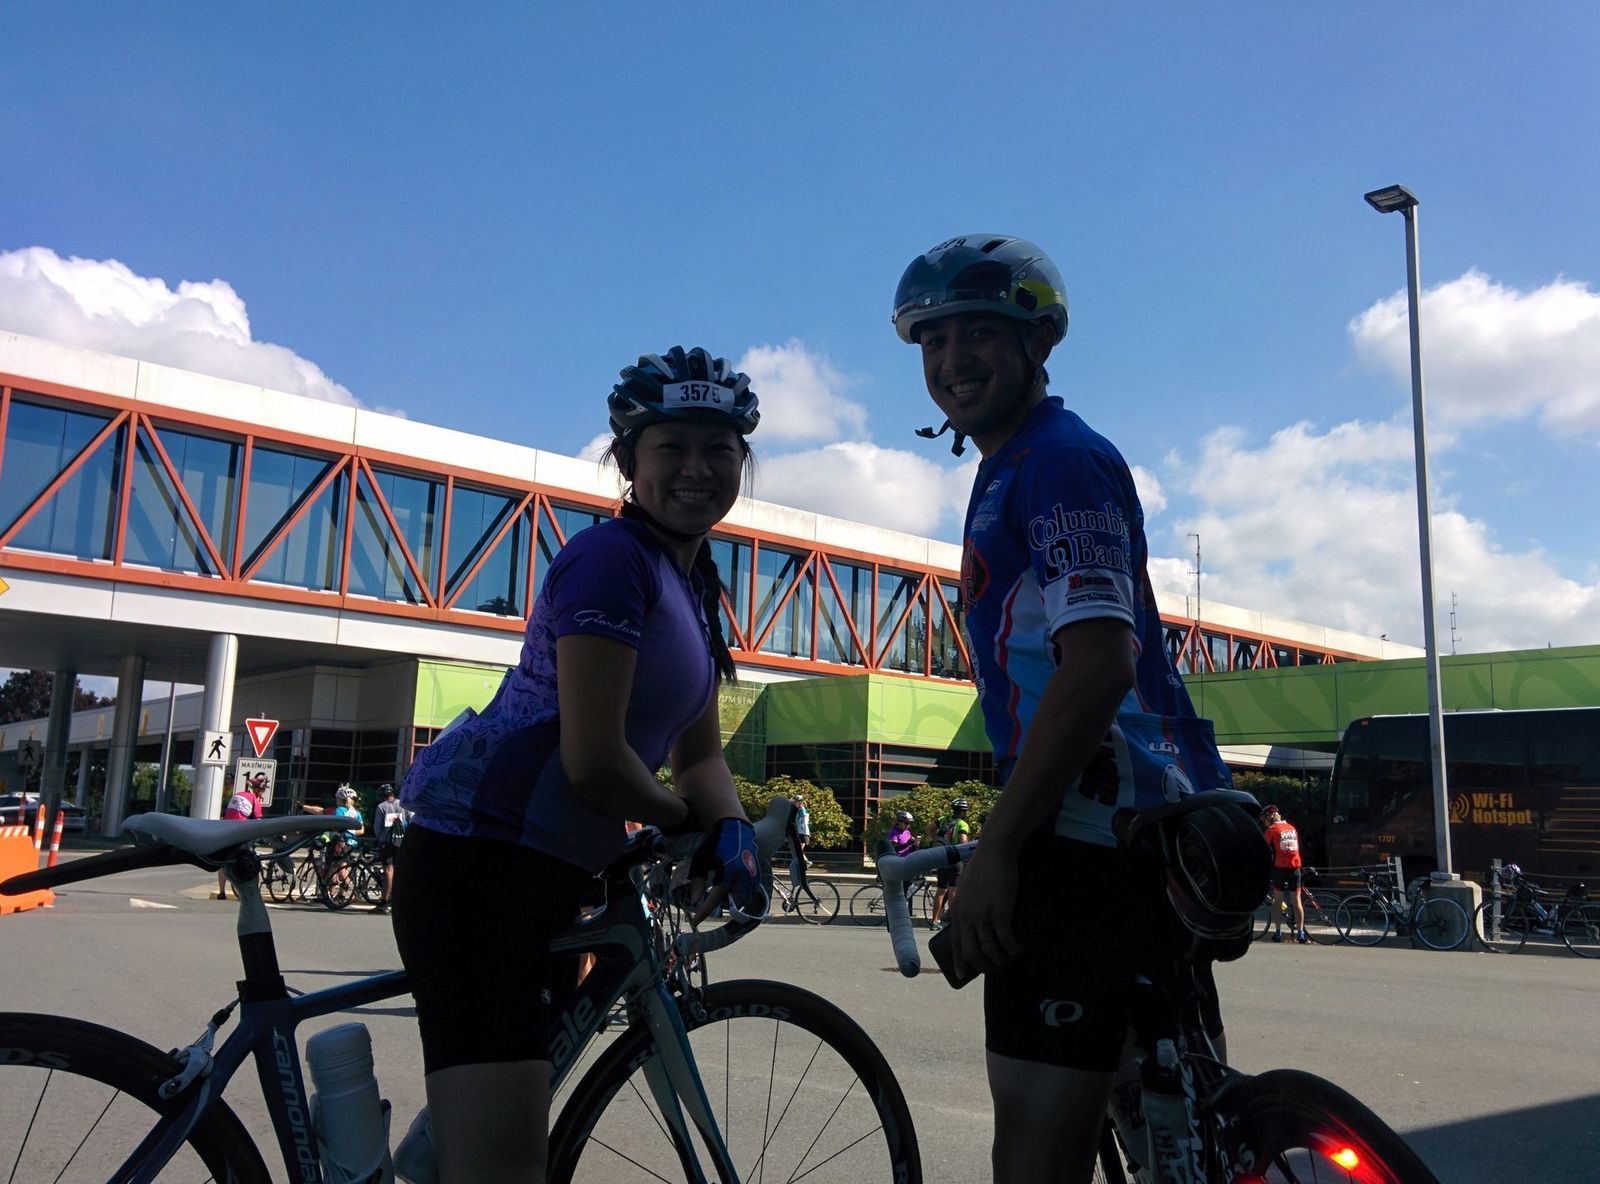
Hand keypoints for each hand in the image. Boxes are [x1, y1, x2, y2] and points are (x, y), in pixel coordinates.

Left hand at [690, 818, 766, 921]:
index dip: (704, 911)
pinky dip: (744, 893)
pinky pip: (752, 890)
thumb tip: (694, 901)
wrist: (735, 829)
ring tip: (726, 891)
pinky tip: (736, 886)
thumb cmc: (715, 844)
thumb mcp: (702, 860)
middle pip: (734, 901)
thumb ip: (698, 881)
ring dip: (735, 899)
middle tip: (714, 898)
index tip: (695, 922)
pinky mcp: (757, 871)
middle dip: (724, 903)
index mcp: (727, 871)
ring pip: (746, 898)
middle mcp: (742, 874)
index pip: (714, 898)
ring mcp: (752, 873)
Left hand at [948, 845, 1023, 978]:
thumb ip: (956, 906)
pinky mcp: (1000, 913)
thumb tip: (945, 920)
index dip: (959, 962)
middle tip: (995, 969)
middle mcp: (967, 917)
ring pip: (990, 949)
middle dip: (984, 966)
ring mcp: (983, 916)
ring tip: (1009, 959)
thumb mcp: (962, 888)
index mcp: (958, 911)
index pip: (955, 943)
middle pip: (972, 952)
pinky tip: (1018, 949)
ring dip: (1001, 959)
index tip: (962, 976)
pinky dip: (1012, 949)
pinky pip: (1006, 940)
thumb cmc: (980, 868)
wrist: (994, 852)